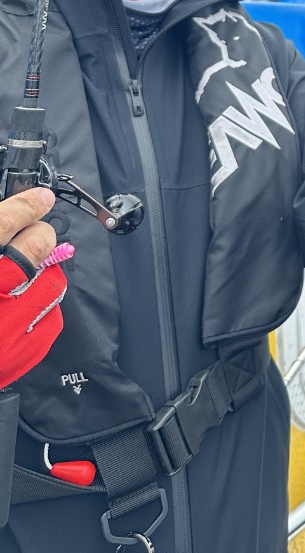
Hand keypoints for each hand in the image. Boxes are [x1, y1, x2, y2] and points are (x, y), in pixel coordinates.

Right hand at [0, 187, 67, 389]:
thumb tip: (11, 225)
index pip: (2, 224)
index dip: (23, 207)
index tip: (39, 198)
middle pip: (33, 248)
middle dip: (38, 237)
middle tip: (35, 235)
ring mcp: (7, 329)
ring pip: (49, 281)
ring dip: (40, 275)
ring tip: (22, 282)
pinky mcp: (22, 353)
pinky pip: (52, 317)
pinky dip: (41, 310)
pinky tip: (22, 312)